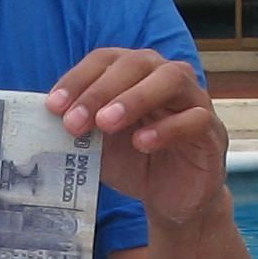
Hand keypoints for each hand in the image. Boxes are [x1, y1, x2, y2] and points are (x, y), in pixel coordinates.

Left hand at [51, 49, 229, 228]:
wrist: (171, 199)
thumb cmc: (134, 162)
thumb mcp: (98, 145)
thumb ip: (79, 128)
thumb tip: (44, 120)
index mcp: (135, 73)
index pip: (106, 59)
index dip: (79, 78)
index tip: (53, 106)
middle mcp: (165, 76)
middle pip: (137, 63)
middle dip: (101, 90)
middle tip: (74, 121)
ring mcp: (193, 100)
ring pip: (171, 79)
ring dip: (135, 98)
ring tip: (106, 124)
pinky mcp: (212, 130)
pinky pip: (195, 118)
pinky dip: (167, 129)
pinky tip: (142, 143)